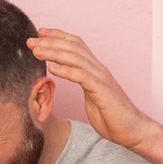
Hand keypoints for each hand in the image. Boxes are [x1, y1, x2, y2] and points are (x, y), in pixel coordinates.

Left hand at [27, 29, 153, 153]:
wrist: (132, 130)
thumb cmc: (113, 117)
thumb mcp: (92, 97)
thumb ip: (83, 85)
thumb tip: (71, 80)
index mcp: (95, 70)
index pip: (76, 45)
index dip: (57, 36)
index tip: (39, 33)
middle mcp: (98, 69)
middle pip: (73, 47)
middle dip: (50, 41)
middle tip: (30, 41)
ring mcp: (101, 78)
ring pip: (75, 58)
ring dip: (53, 53)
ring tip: (36, 51)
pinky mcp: (102, 90)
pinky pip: (81, 76)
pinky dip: (65, 70)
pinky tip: (51, 68)